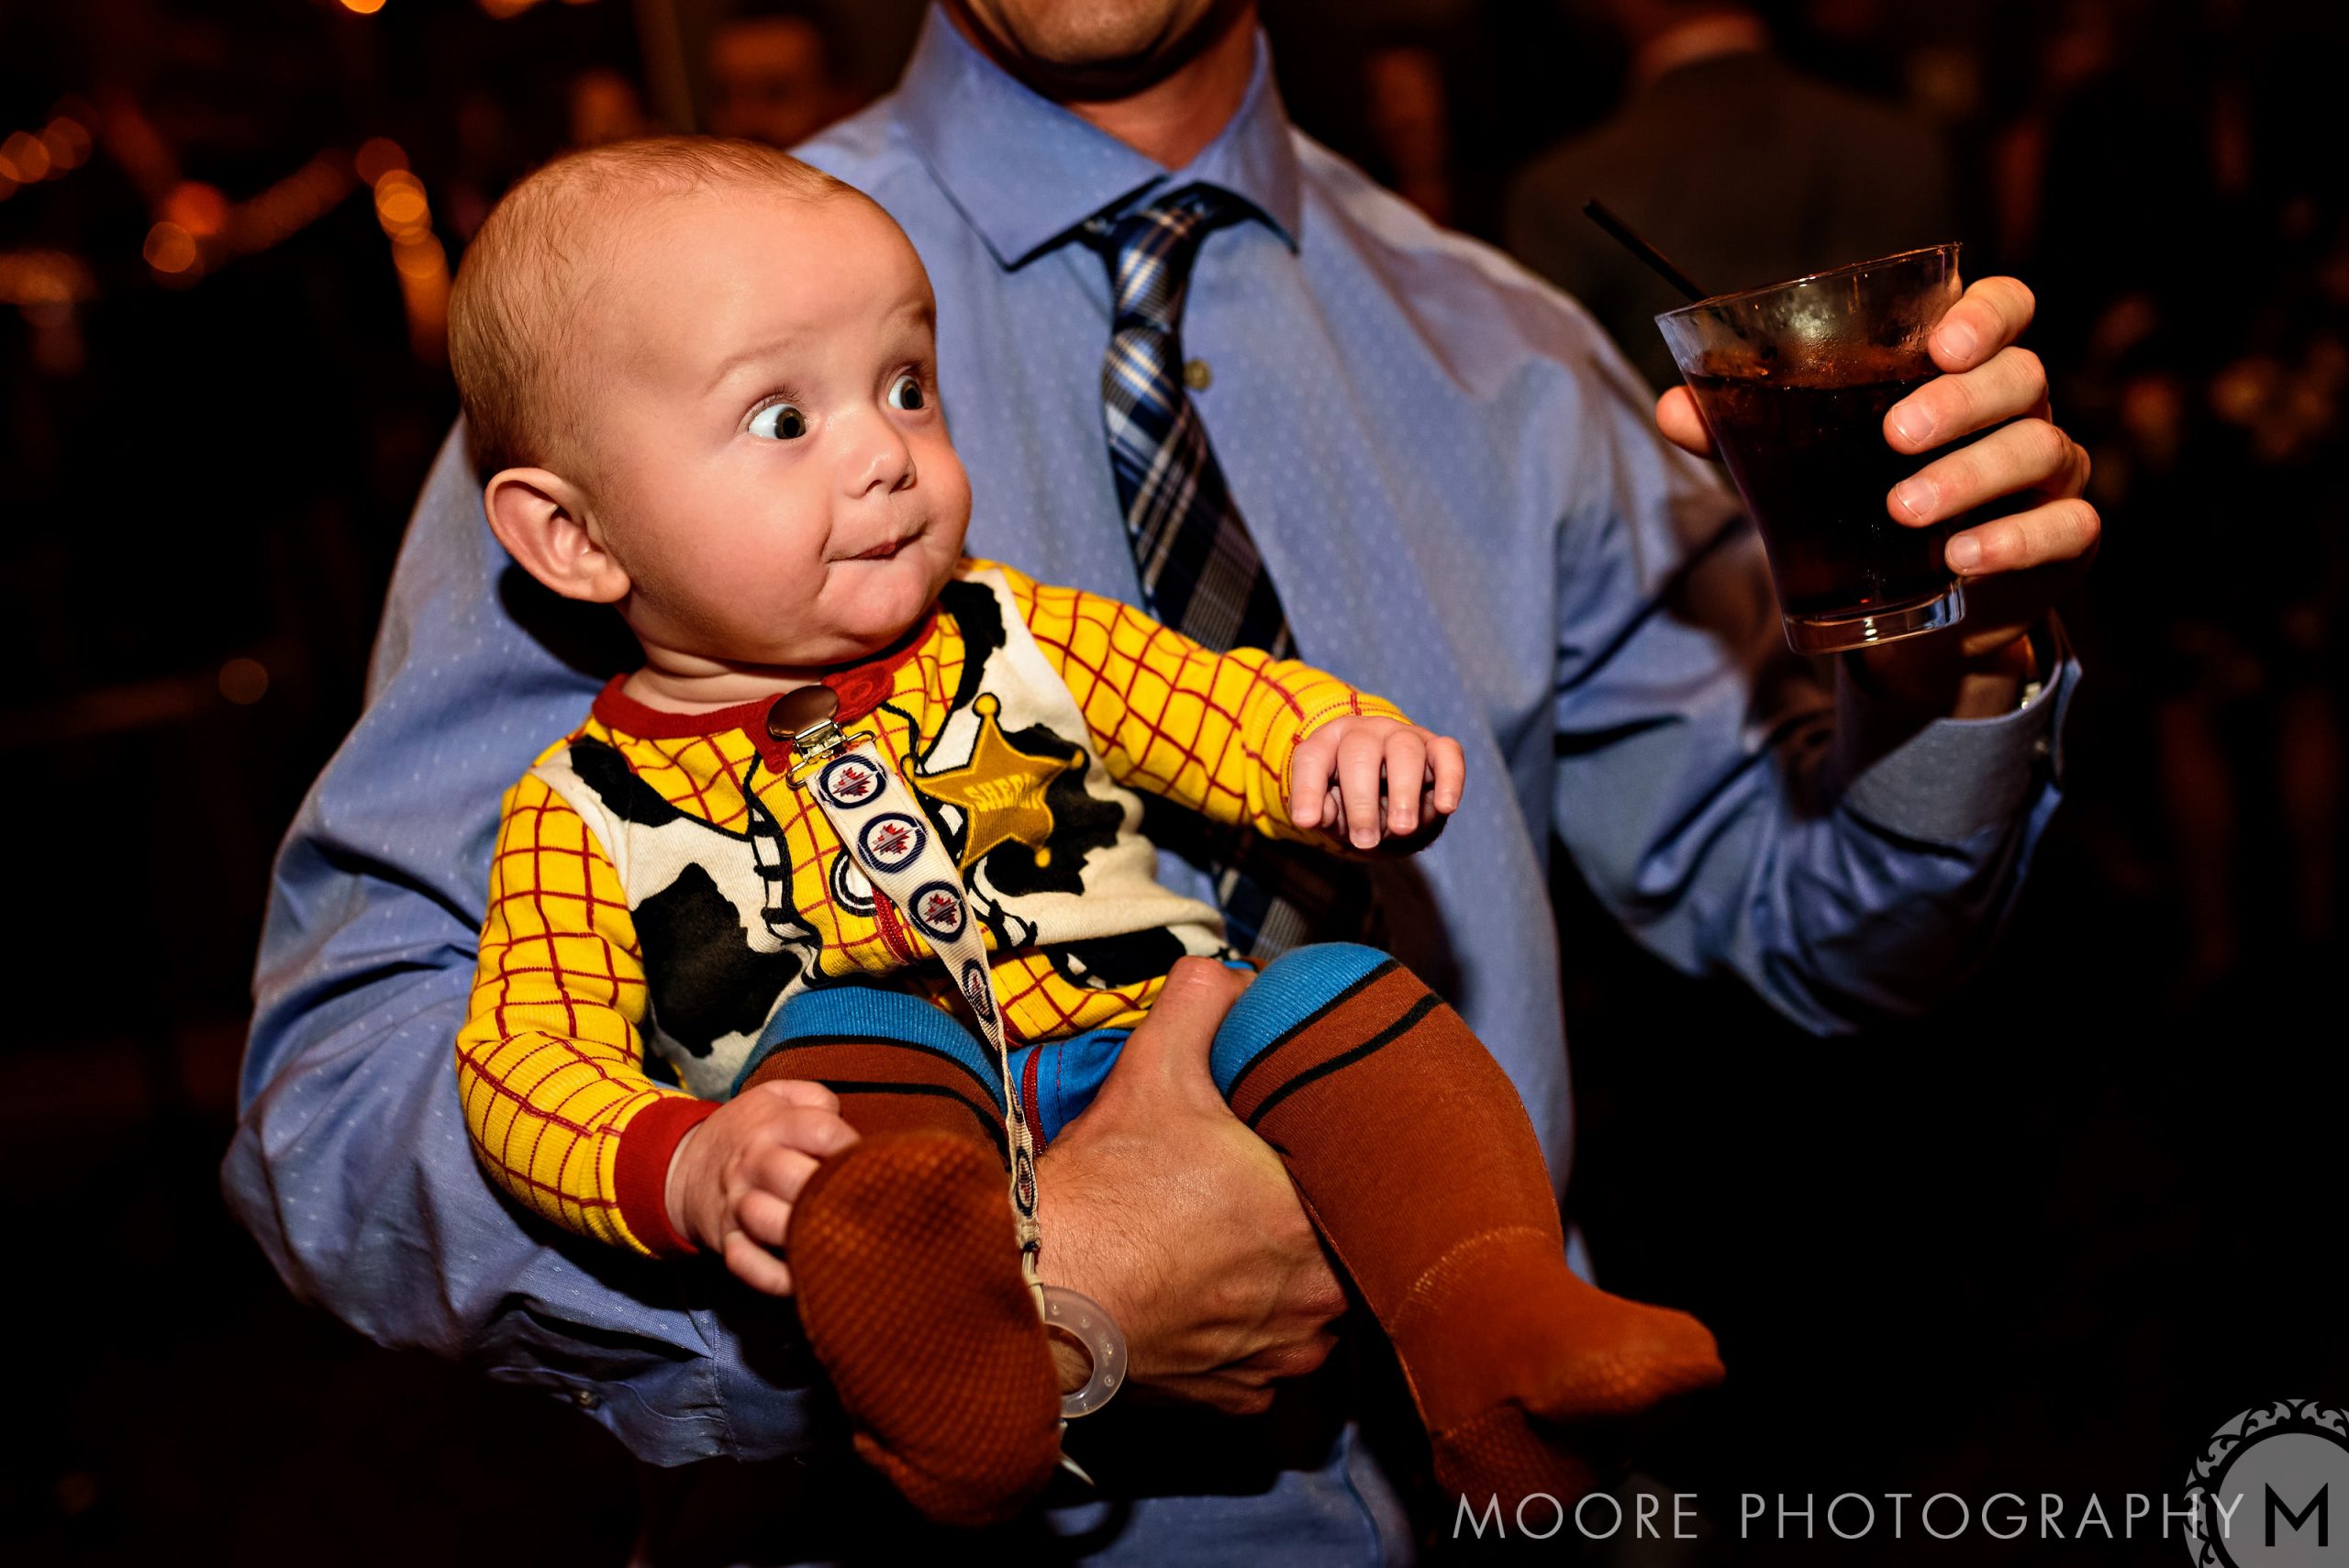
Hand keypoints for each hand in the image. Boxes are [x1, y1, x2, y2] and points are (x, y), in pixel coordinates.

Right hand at [664, 1079, 859, 1295]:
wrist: (686, 1162)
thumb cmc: (750, 1130)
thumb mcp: (776, 1097)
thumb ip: (815, 1098)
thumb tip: (845, 1117)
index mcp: (774, 1125)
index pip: (820, 1131)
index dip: (852, 1147)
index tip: (875, 1163)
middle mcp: (754, 1163)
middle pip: (796, 1178)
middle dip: (831, 1192)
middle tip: (863, 1206)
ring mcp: (738, 1203)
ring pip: (767, 1221)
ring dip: (803, 1234)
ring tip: (840, 1242)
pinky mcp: (727, 1238)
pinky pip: (746, 1262)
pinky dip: (773, 1276)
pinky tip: (803, 1278)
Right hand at [1034, 958, 1345, 1413]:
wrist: (1046, 1288)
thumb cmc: (1106, 1192)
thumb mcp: (1155, 1068)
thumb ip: (1201, 1004)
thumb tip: (1227, 973)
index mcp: (1313, 1219)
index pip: (1359, 1188)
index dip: (1333, 1163)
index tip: (1305, 1150)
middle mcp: (1311, 1298)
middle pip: (1339, 1250)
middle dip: (1306, 1222)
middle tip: (1263, 1192)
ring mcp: (1274, 1354)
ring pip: (1309, 1312)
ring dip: (1284, 1283)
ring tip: (1238, 1247)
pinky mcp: (1232, 1395)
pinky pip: (1263, 1366)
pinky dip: (1245, 1338)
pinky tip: (1213, 1301)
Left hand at [1288, 715, 1466, 850]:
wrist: (1389, 797)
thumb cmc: (1353, 804)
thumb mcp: (1332, 813)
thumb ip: (1323, 813)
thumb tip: (1317, 816)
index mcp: (1329, 743)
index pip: (1313, 758)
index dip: (1308, 789)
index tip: (1307, 822)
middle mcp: (1365, 732)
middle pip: (1360, 752)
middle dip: (1361, 801)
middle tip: (1365, 842)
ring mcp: (1404, 735)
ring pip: (1405, 751)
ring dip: (1403, 793)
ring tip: (1401, 829)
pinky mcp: (1438, 748)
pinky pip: (1448, 754)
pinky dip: (1450, 779)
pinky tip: (1445, 807)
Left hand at [1657, 275, 2096, 711]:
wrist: (1913, 612)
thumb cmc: (1861, 504)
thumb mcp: (1801, 463)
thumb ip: (1743, 430)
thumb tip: (1673, 409)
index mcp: (1965, 369)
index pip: (2005, 307)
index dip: (1986, 314)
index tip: (1941, 343)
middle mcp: (2021, 409)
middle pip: (2022, 375)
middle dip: (1960, 401)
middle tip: (1895, 435)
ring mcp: (2049, 474)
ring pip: (2040, 448)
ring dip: (1970, 476)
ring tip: (1903, 510)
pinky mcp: (2063, 539)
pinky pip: (2064, 528)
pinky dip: (2014, 540)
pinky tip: (1961, 557)